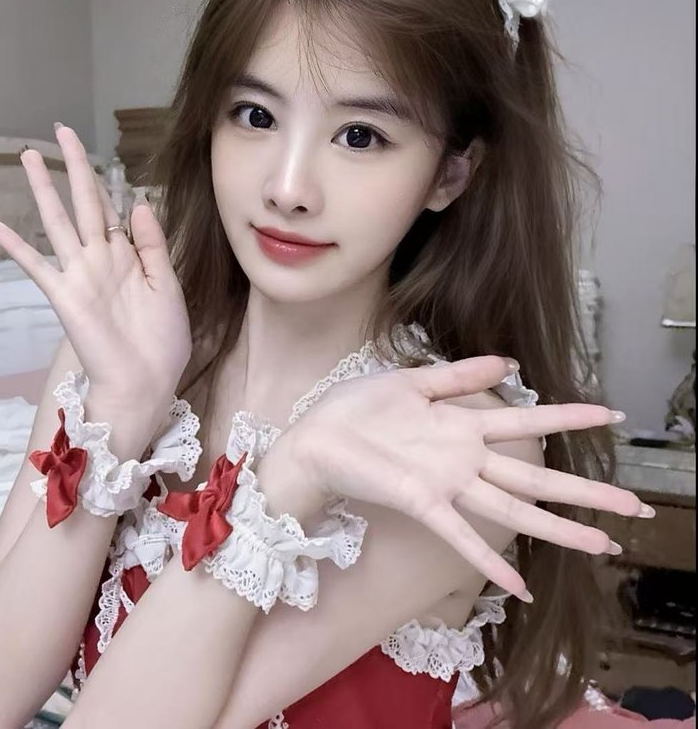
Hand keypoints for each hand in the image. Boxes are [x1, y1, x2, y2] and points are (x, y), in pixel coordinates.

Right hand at [0, 125, 192, 426]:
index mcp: (128, 257)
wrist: (148, 382)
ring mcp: (80, 275)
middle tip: (61, 131)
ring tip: (28, 157)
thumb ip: (151, 244)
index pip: (113, 209)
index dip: (105, 180)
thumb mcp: (167, 284)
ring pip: (59, 221)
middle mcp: (100, 259)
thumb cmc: (162, 340)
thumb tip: (140, 202)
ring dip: (44, 189)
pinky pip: (36, 265)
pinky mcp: (65, 296)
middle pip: (85, 203)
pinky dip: (15, 246)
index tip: (97, 153)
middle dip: (74, 166)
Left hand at [283, 356, 645, 600]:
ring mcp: (446, 484)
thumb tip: (509, 362)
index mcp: (461, 425)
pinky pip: (461, 537)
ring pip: (513, 509)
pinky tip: (519, 585)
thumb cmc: (357, 409)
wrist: (313, 438)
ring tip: (601, 544)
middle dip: (584, 492)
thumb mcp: (411, 381)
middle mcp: (463, 458)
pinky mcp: (421, 502)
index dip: (568, 418)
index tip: (611, 415)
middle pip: (534, 477)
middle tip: (633, 506)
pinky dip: (489, 558)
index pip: (526, 421)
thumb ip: (460, 375)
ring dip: (557, 528)